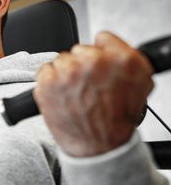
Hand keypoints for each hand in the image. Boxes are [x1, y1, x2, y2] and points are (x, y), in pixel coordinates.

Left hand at [33, 31, 153, 156]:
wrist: (99, 146)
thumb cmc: (117, 119)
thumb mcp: (140, 82)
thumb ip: (125, 56)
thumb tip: (106, 42)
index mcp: (120, 59)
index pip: (102, 39)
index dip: (100, 53)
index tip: (97, 66)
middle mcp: (94, 62)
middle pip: (79, 50)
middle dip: (81, 66)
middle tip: (86, 87)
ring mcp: (68, 71)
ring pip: (61, 61)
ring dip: (64, 75)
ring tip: (73, 94)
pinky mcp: (48, 82)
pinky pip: (44, 71)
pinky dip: (49, 82)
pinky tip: (60, 96)